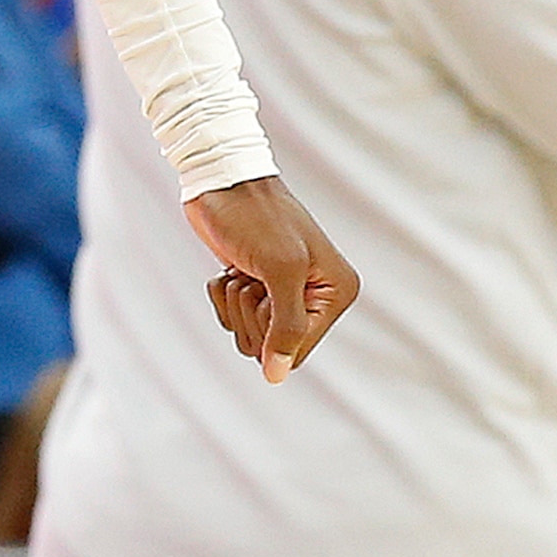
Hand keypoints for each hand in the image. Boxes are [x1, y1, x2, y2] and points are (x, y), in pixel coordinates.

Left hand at [186, 176, 353, 382]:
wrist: (221, 179)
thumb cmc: (255, 217)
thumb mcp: (280, 270)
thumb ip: (285, 328)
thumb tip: (277, 377)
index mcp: (335, 292)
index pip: (298, 351)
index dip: (271, 333)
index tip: (267, 294)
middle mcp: (314, 296)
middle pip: (271, 347)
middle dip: (250, 314)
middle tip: (254, 277)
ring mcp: (282, 291)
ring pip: (249, 334)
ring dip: (234, 302)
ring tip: (243, 268)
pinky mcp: (255, 285)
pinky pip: (232, 317)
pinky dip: (222, 294)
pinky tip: (230, 266)